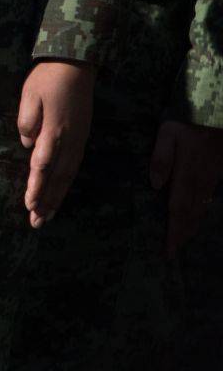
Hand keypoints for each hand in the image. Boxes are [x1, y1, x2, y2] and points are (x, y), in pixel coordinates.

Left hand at [18, 59, 95, 226]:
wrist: (77, 66)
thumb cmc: (48, 78)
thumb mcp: (29, 94)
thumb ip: (27, 120)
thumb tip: (27, 143)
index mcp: (55, 131)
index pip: (43, 166)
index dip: (36, 187)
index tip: (29, 205)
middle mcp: (70, 140)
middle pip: (57, 177)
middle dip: (47, 201)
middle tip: (37, 222)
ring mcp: (78, 140)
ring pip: (68, 175)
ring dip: (58, 196)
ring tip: (48, 215)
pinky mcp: (82, 137)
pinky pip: (74, 166)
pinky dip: (66, 182)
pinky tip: (61, 191)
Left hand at [150, 119, 222, 255]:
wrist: (219, 117)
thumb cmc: (191, 122)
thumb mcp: (169, 133)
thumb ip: (161, 158)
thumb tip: (155, 184)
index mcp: (187, 175)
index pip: (178, 210)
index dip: (174, 231)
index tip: (168, 250)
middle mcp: (200, 183)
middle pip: (190, 215)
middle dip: (182, 235)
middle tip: (172, 253)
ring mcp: (211, 181)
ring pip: (200, 210)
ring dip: (191, 227)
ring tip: (181, 241)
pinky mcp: (216, 176)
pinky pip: (207, 200)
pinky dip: (199, 213)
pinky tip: (195, 218)